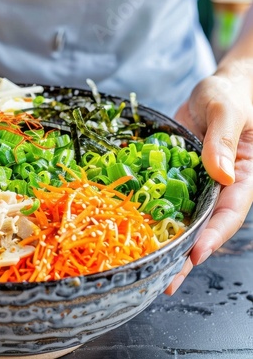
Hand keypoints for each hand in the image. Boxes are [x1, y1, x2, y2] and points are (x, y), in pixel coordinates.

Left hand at [166, 68, 252, 294]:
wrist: (213, 92)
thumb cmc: (229, 96)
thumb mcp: (227, 110)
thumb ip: (223, 139)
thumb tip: (219, 172)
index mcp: (240, 176)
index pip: (229, 213)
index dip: (213, 236)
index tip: (194, 255)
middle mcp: (217, 188)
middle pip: (203, 227)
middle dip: (185, 257)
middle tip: (164, 282)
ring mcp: (194, 186)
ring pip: (181, 220)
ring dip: (165, 245)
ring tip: (146, 271)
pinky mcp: (174, 179)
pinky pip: (162, 201)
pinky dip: (150, 218)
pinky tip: (133, 234)